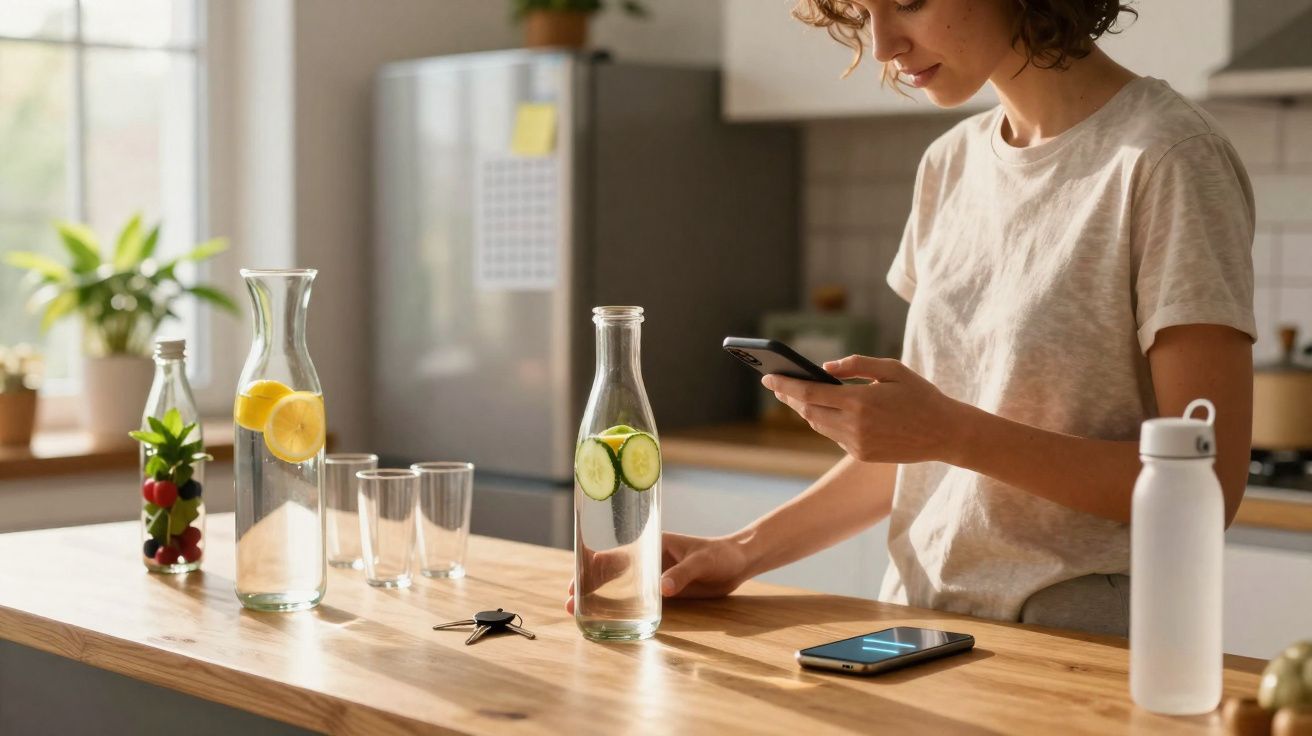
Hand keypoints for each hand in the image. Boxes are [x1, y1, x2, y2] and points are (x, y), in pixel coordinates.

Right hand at [565, 532, 751, 613]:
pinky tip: (608, 620)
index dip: (591, 568)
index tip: (574, 582)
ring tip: (579, 615)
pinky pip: (636, 602)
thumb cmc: (719, 555)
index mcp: (649, 544)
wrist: (738, 563)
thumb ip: (682, 574)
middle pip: (608, 573)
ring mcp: (652, 577)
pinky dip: (621, 610)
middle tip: (569, 604)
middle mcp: (646, 560)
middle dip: (586, 587)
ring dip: (599, 600)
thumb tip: (663, 590)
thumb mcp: (701, 562)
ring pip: (619, 589)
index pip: (612, 555)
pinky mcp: (662, 593)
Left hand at [762, 355, 967, 463]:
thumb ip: (855, 365)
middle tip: (777, 385)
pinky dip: (827, 422)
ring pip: (819, 425)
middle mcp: (854, 425)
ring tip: (795, 396)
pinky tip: (823, 411)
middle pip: (808, 412)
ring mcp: (856, 444)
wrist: (945, 433)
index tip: (768, 377)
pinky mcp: (861, 455)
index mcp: (859, 401)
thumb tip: (824, 369)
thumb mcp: (892, 369)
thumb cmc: (920, 395)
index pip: (809, 393)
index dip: (785, 385)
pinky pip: (835, 436)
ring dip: (806, 411)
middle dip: (790, 397)